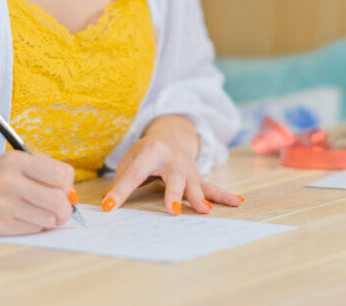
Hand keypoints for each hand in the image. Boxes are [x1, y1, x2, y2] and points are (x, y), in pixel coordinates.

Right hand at [0, 151, 75, 234]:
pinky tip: (27, 217)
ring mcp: (2, 206)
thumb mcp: (16, 160)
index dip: (67, 184)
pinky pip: (33, 230)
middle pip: (57, 201)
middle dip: (66, 207)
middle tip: (61, 207)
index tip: (61, 187)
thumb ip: (45, 171)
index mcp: (16, 161)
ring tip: (43, 212)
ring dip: (52, 219)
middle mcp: (8, 182)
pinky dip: (37, 225)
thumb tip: (70, 194)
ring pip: (48, 219)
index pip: (61, 175)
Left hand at [102, 115, 243, 215]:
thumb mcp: (130, 160)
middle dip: (174, 194)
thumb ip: (121, 181)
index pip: (134, 173)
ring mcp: (187, 168)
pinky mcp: (197, 176)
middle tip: (173, 211)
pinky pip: (211, 187)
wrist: (172, 134)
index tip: (109, 207)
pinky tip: (237, 202)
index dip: (120, 191)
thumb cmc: (147, 152)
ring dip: (200, 198)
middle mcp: (172, 158)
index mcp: (151, 151)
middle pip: (173, 177)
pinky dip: (223, 196)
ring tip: (205, 210)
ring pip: (195, 183)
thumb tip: (108, 204)